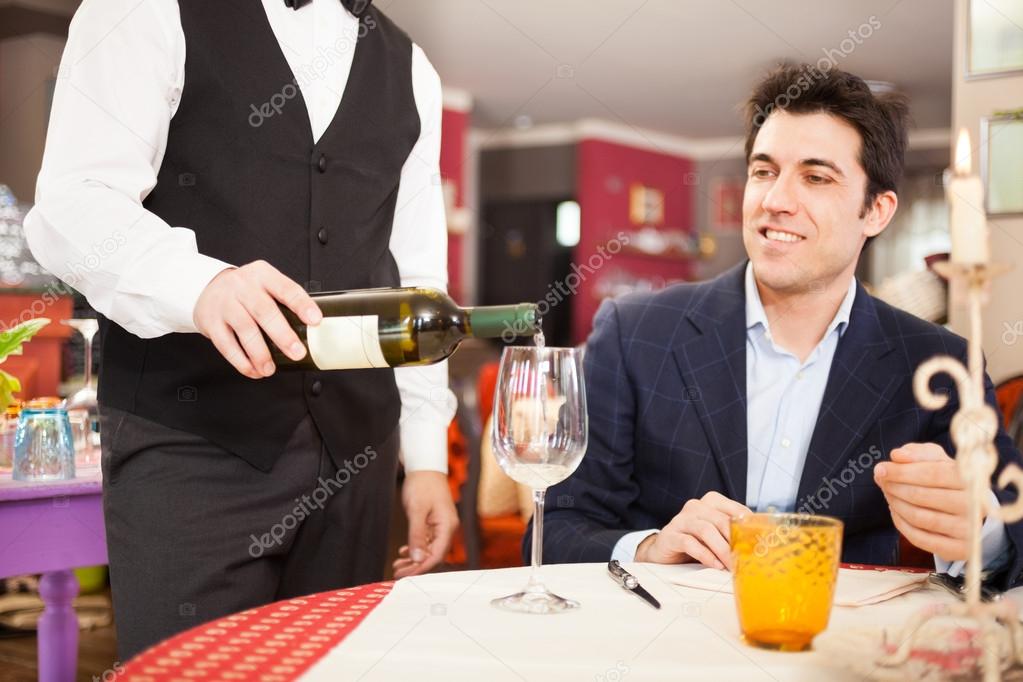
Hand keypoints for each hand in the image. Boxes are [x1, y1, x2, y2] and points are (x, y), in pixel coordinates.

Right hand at [193, 260, 321, 378]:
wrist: (206, 288)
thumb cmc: (245, 291)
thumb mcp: (265, 285)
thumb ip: (283, 301)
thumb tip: (312, 329)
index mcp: (263, 275)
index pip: (286, 288)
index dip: (302, 305)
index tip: (315, 320)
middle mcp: (243, 287)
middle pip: (264, 311)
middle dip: (283, 335)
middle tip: (297, 353)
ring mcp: (225, 304)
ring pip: (245, 329)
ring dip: (260, 354)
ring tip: (270, 369)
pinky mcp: (211, 322)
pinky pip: (226, 344)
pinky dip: (240, 361)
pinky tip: (252, 370)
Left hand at [392, 471, 458, 577]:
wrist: (425, 467)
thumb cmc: (423, 485)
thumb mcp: (417, 510)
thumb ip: (417, 535)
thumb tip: (417, 558)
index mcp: (447, 526)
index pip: (437, 555)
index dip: (422, 567)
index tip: (406, 575)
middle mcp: (447, 528)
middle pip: (433, 555)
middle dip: (416, 566)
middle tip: (397, 573)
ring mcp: (441, 526)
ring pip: (429, 550)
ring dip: (414, 559)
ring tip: (397, 565)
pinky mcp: (434, 523)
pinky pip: (427, 541)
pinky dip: (415, 549)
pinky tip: (403, 553)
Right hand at [635, 491, 749, 569]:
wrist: (665, 551)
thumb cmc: (695, 542)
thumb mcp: (717, 536)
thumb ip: (733, 535)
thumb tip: (758, 547)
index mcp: (711, 502)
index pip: (735, 510)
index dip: (749, 527)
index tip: (760, 543)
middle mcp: (695, 507)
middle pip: (721, 521)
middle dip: (736, 542)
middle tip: (746, 559)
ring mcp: (681, 520)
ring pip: (706, 530)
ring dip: (722, 550)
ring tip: (731, 565)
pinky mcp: (670, 535)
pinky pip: (689, 543)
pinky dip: (705, 555)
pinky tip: (715, 565)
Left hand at [874, 442, 971, 561]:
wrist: (970, 510)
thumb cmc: (947, 480)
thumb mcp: (936, 460)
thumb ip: (917, 454)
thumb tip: (897, 456)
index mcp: (972, 480)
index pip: (933, 473)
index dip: (902, 471)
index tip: (881, 468)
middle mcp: (974, 506)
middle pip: (922, 496)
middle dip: (895, 487)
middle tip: (881, 481)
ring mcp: (967, 530)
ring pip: (919, 517)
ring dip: (895, 504)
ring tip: (888, 494)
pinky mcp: (958, 549)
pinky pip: (919, 538)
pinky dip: (901, 523)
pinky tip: (895, 511)